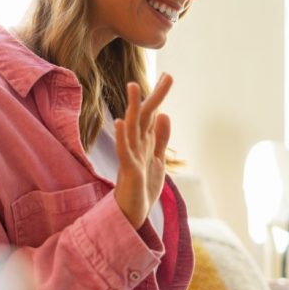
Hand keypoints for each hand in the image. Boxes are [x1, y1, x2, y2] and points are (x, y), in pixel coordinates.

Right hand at [113, 74, 172, 228]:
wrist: (132, 213)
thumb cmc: (142, 186)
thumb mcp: (157, 159)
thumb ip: (160, 138)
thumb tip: (165, 114)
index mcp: (145, 141)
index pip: (152, 113)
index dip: (160, 95)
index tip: (168, 75)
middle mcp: (137, 144)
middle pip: (145, 115)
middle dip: (156, 96)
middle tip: (168, 76)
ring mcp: (131, 155)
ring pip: (132, 128)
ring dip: (132, 107)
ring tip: (133, 87)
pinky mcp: (128, 169)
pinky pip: (124, 151)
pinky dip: (122, 137)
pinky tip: (120, 122)